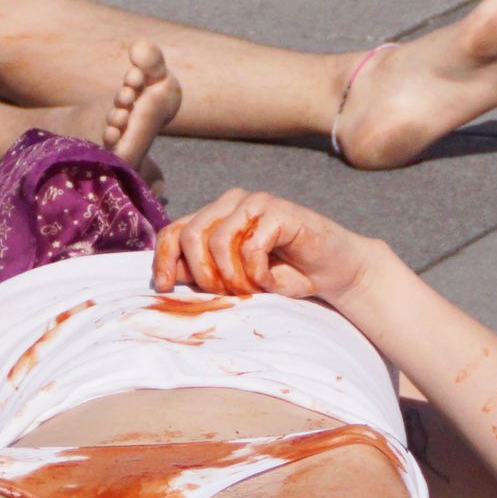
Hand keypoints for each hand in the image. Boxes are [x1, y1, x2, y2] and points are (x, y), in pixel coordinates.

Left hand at [151, 189, 388, 304]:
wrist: (333, 271)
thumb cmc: (285, 276)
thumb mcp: (236, 280)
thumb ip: (203, 273)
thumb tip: (166, 277)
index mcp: (215, 218)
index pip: (173, 231)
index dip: (163, 260)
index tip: (165, 288)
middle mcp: (230, 203)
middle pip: (190, 235)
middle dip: (204, 274)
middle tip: (226, 294)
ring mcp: (255, 203)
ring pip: (218, 242)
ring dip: (233, 277)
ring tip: (252, 290)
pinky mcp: (278, 210)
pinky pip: (251, 247)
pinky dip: (258, 274)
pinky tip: (272, 281)